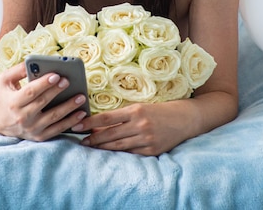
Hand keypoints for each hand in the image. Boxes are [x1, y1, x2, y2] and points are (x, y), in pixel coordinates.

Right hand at [0, 63, 87, 140]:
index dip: (43, 84)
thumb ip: (17, 70)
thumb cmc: (6, 97)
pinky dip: (71, 122)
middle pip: (43, 103)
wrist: (1, 123)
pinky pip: (58, 129)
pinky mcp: (40, 136)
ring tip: (81, 97)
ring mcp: (32, 129)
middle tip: (69, 81)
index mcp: (14, 102)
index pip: (30, 92)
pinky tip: (82, 113)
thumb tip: (32, 62)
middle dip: (57, 91)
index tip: (56, 75)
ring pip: (54, 118)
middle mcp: (22, 117)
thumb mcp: (5, 81)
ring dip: (69, 107)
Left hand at [72, 101, 191, 155]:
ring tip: (91, 147)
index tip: (78, 125)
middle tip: (81, 141)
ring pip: (118, 146)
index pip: (106, 118)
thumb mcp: (140, 108)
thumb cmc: (159, 111)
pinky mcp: (152, 150)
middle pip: (109, 134)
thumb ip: (121, 116)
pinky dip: (119, 153)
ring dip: (102, 147)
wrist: (185, 119)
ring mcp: (146, 139)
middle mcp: (140, 125)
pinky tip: (110, 152)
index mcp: (135, 110)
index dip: (90, 123)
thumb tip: (99, 125)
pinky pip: (131, 153)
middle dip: (93, 138)